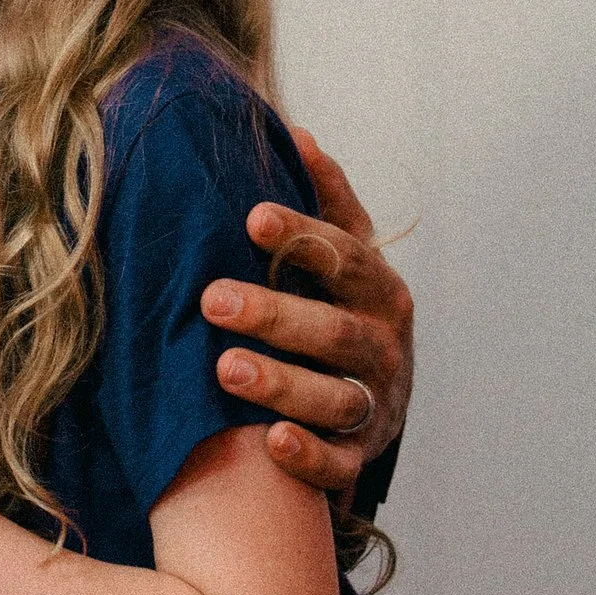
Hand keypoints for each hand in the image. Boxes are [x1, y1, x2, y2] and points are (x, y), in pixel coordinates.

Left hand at [204, 131, 412, 497]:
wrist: (374, 396)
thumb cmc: (340, 307)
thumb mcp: (343, 253)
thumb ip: (326, 199)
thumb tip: (296, 131)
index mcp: (378, 288)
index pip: (346, 257)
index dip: (302, 236)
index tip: (250, 216)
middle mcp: (384, 345)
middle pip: (335, 331)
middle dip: (275, 314)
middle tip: (211, 299)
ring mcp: (375, 404)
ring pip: (336, 398)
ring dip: (282, 384)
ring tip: (225, 369)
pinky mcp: (358, 455)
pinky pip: (339, 463)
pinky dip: (309, 456)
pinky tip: (270, 441)